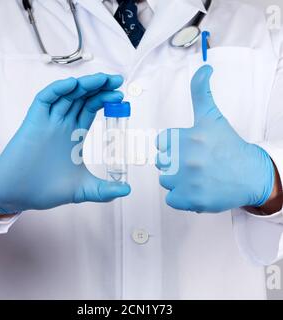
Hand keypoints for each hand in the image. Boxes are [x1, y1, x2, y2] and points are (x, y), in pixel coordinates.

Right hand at [0, 73, 130, 213]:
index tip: (120, 96)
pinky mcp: (33, 122)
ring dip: (84, 85)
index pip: (90, 108)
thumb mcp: (83, 189)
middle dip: (100, 86)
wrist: (18, 195)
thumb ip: (105, 190)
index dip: (104, 99)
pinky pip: (45, 99)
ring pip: (67, 94)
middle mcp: (62, 124)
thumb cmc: (46, 190)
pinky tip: (73, 85)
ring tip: (103, 79)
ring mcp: (48, 121)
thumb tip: (127, 190)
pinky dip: (58, 90)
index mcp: (74, 134)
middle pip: (82, 97)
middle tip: (117, 80)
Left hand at [156, 65, 274, 212]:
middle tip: (194, 162)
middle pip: (161, 162)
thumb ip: (201, 92)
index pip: (161, 142)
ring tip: (196, 176)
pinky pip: (171, 199)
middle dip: (174, 162)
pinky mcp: (191, 200)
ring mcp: (188, 181)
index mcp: (188, 137)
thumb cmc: (229, 146)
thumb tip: (203, 68)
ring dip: (177, 180)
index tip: (186, 148)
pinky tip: (196, 190)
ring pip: (165, 180)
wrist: (251, 174)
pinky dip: (182, 198)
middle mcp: (186, 158)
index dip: (172, 145)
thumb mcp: (212, 116)